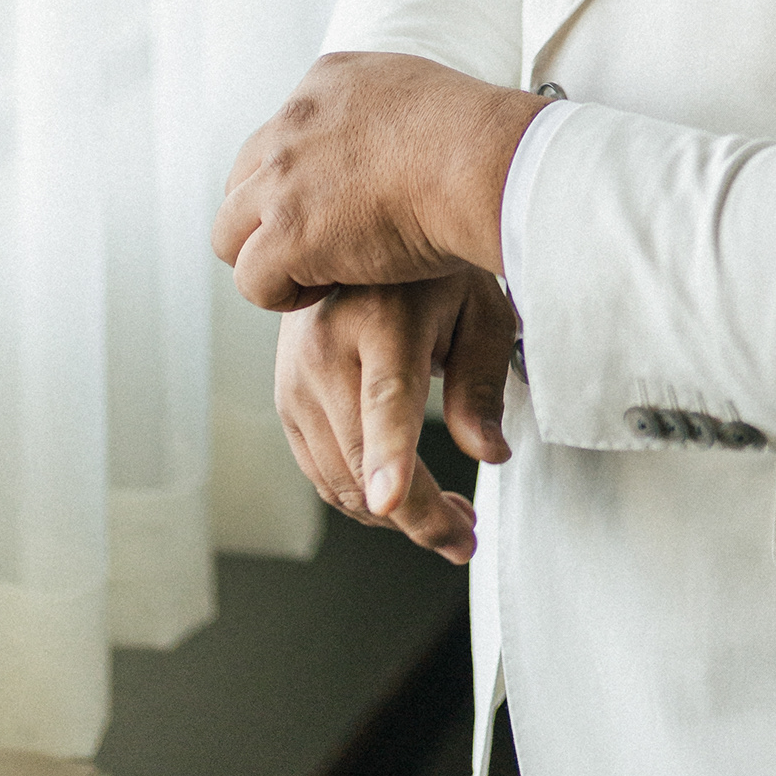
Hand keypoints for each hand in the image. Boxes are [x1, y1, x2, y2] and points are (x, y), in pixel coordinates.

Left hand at [212, 50, 543, 310]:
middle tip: (320, 245)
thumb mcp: (423, 96)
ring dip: (267, 257)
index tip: (338, 205)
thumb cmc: (482, 142)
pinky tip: (331, 289)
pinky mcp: (288, 233)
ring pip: (228, 233)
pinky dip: (283, 294)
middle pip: (241, 181)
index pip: (280, 136)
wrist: (486, 162)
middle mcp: (293, 121)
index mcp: (327, 81)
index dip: (301, 181)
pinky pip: (251, 279)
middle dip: (268, 218)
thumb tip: (404, 145)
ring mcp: (284, 176)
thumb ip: (392, 114)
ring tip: (320, 274)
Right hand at [275, 271, 517, 560]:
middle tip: (467, 537)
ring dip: (396, 517)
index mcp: (383, 318)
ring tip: (452, 517)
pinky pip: (323, 474)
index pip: (386, 397)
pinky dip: (364, 500)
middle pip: (364, 460)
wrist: (354, 238)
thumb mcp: (478, 308)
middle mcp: (327, 348)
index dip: (390, 455)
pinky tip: (404, 498)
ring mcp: (296, 378)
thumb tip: (490, 453)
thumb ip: (482, 382)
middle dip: (419, 518)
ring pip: (341, 481)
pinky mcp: (285, 402)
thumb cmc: (429, 274)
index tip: (391, 501)